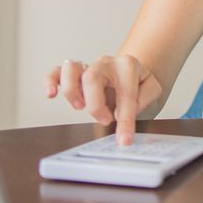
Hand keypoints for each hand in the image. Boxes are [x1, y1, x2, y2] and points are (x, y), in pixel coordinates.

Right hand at [45, 54, 162, 144]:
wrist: (132, 73)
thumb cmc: (139, 84)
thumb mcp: (152, 90)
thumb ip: (143, 98)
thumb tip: (121, 114)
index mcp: (128, 65)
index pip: (125, 93)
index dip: (125, 119)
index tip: (124, 139)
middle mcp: (106, 63)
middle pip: (92, 78)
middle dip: (96, 104)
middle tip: (105, 121)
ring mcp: (89, 66)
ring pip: (72, 69)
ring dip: (72, 91)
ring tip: (80, 107)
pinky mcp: (75, 74)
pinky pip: (57, 71)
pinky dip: (51, 81)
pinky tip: (50, 94)